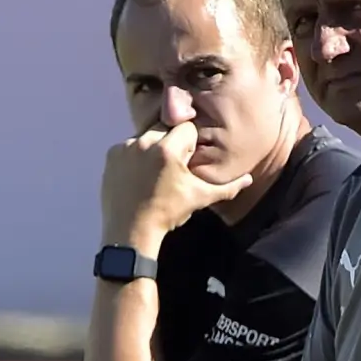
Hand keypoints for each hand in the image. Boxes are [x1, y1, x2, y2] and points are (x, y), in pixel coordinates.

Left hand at [100, 121, 253, 248]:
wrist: (131, 232)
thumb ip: (226, 187)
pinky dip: (135, 157)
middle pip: (165, 129)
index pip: (187, 128)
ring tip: (154, 176)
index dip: (191, 145)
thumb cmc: (168, 214)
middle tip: (172, 170)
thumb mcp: (200, 198)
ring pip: (146, 137)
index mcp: (167, 149)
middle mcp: (143, 142)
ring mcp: (124, 148)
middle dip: (172, 144)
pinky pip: (129, 148)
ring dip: (153, 150)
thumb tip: (249, 179)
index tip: (187, 163)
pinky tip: (139, 177)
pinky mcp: (111, 156)